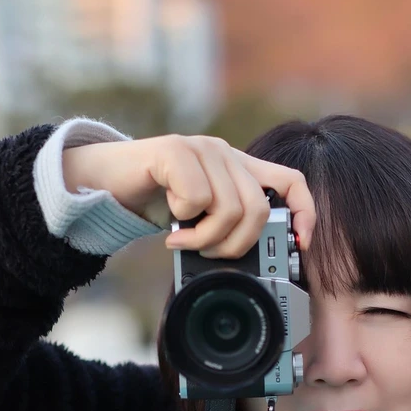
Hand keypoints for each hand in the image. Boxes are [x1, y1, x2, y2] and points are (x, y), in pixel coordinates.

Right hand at [62, 134, 315, 257]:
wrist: (105, 180)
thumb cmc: (156, 200)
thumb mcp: (201, 216)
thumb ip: (226, 225)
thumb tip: (252, 262)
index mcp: (239, 167)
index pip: (291, 183)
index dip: (304, 213)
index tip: (300, 244)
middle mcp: (226, 153)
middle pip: (258, 210)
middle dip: (234, 245)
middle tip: (207, 251)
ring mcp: (202, 149)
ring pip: (230, 209)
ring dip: (205, 238)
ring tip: (183, 240)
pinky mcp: (176, 151)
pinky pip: (198, 199)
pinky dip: (183, 219)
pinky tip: (169, 218)